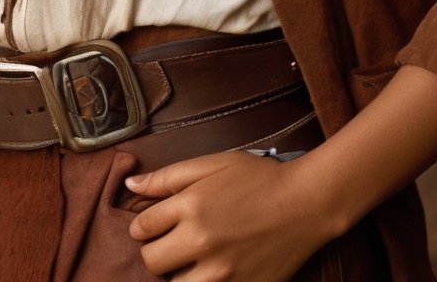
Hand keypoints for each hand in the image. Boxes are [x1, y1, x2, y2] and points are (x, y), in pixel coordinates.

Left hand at [126, 149, 330, 280]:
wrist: (305, 204)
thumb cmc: (259, 179)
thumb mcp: (212, 164)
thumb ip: (168, 177)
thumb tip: (131, 186)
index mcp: (191, 206)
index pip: (141, 228)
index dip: (143, 227)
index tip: (155, 225)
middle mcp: (201, 241)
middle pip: (152, 262)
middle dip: (156, 252)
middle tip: (173, 243)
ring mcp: (221, 272)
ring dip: (178, 274)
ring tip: (194, 259)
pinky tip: (212, 270)